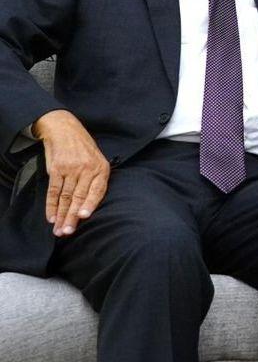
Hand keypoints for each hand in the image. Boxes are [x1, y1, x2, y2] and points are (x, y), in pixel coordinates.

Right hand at [34, 109, 109, 237]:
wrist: (65, 130)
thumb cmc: (84, 150)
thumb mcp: (98, 161)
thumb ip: (97, 180)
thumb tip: (92, 204)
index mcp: (101, 169)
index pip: (97, 190)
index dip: (89, 204)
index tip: (83, 217)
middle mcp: (87, 169)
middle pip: (78, 197)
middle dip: (72, 216)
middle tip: (68, 232)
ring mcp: (70, 169)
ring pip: (65, 196)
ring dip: (60, 215)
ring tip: (59, 230)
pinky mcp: (56, 169)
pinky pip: (53, 190)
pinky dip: (51, 205)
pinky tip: (51, 216)